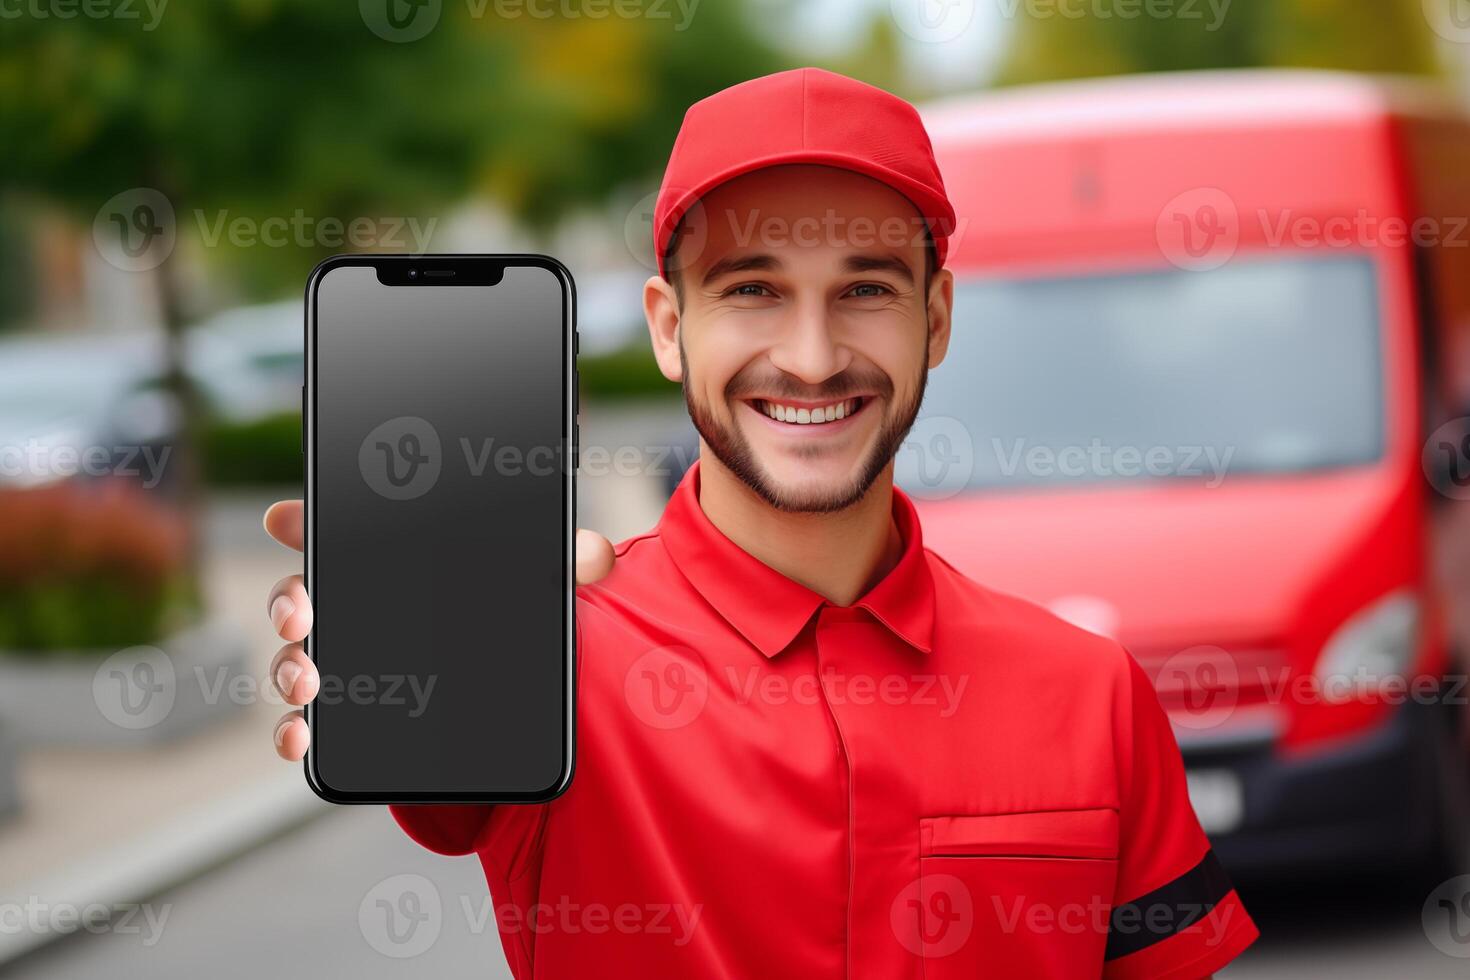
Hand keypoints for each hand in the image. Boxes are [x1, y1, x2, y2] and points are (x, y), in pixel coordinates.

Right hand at [263, 500, 615, 760]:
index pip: (338, 530)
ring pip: (295, 656)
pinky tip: (299, 737)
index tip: (284, 520)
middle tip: (300, 612)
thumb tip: (598, 555)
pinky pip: (306, 722)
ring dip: (287, 664)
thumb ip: (569, 565)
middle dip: (288, 599)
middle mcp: (356, 608)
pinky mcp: (350, 716)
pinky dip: (292, 729)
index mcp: (390, 562)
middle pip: (300, 593)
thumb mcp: (541, 590)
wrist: (508, 701)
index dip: (305, 521)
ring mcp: (346, 662)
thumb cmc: (509, 619)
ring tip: (307, 678)